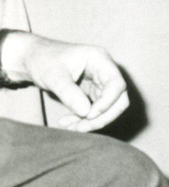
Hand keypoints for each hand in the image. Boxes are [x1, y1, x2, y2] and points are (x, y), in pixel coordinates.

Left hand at [1, 32, 128, 131]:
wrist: (32, 59)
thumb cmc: (43, 60)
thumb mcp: (52, 75)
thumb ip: (69, 93)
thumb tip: (86, 113)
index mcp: (100, 59)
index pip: (116, 84)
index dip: (107, 102)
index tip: (89, 115)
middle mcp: (105, 71)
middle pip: (118, 99)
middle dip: (102, 117)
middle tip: (81, 128)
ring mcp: (100, 82)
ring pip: (108, 108)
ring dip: (92, 121)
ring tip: (70, 127)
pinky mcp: (93, 93)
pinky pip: (96, 110)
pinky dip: (84, 120)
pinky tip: (68, 123)